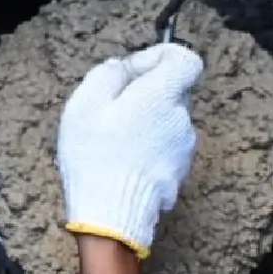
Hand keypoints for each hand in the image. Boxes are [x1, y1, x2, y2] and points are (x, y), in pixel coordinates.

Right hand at [56, 43, 203, 256]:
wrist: (111, 215)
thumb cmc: (95, 156)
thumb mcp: (86, 102)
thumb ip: (109, 73)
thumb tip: (124, 67)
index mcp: (163, 95)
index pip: (185, 60)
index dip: (160, 58)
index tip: (133, 71)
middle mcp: (182, 119)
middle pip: (172, 92)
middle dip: (146, 94)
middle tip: (113, 110)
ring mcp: (184, 149)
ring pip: (168, 122)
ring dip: (146, 124)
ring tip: (114, 141)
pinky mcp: (178, 173)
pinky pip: (165, 149)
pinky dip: (148, 149)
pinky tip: (123, 162)